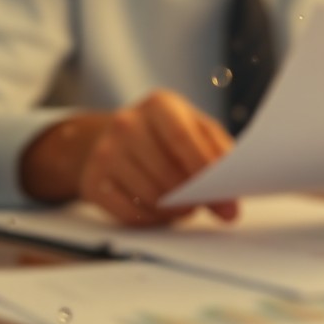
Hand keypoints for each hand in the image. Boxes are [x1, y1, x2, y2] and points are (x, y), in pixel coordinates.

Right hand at [77, 90, 238, 226]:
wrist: (114, 138)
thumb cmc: (166, 136)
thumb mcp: (196, 130)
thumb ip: (218, 158)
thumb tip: (230, 204)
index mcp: (159, 104)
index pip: (182, 138)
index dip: (205, 171)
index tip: (227, 199)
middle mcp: (127, 123)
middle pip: (166, 172)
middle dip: (193, 197)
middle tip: (206, 206)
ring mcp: (105, 152)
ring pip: (150, 196)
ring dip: (175, 210)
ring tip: (183, 205)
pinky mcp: (93, 181)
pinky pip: (131, 213)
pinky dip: (153, 219)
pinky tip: (160, 209)